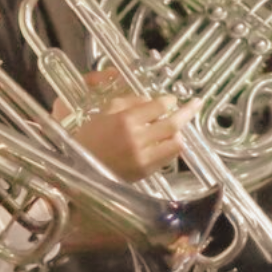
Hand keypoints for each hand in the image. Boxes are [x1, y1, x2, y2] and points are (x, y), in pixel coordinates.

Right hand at [68, 89, 200, 182]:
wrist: (76, 171)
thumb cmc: (83, 138)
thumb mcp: (100, 112)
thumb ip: (125, 103)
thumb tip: (148, 100)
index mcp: (124, 120)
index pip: (158, 106)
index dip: (168, 101)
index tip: (171, 99)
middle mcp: (137, 138)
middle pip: (173, 124)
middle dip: (187, 112)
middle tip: (196, 105)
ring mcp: (143, 157)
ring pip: (175, 143)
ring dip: (178, 133)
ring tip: (177, 127)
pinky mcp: (145, 172)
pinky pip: (167, 158)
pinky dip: (170, 148)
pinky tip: (167, 143)